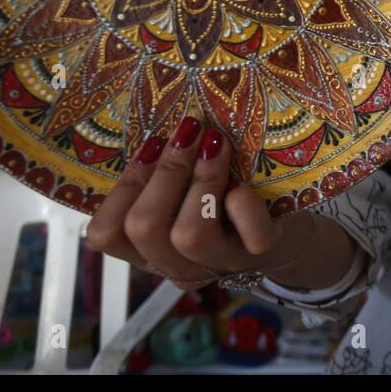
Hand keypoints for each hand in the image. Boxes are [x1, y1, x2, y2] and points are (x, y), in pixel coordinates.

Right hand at [85, 115, 336, 290]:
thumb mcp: (184, 193)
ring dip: (201, 179)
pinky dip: (244, 204)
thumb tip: (161, 127)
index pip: (106, 233)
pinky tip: (243, 183)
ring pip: (189, 234)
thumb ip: (163, 176)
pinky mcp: (261, 254)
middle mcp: (177, 263)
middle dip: (164, 170)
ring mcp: (219, 262)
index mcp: (149, 249)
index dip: (123, 185)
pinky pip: (249, 236)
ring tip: (215, 142)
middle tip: (189, 130)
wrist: (284, 230)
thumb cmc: (224, 201)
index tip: (152, 143)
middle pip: (143, 227)